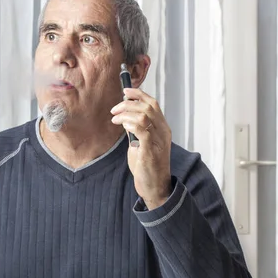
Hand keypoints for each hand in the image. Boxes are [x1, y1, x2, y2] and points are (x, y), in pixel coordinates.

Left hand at [110, 88, 171, 208]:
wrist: (155, 187)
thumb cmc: (147, 167)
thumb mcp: (141, 144)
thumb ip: (136, 131)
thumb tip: (125, 119)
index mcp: (162, 129)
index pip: (153, 104)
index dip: (139, 94)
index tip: (125, 91)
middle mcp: (164, 132)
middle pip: (148, 106)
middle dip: (128, 103)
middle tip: (114, 109)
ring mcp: (159, 140)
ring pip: (145, 115)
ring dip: (126, 113)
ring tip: (115, 119)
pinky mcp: (152, 149)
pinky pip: (142, 129)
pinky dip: (130, 123)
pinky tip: (123, 126)